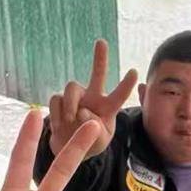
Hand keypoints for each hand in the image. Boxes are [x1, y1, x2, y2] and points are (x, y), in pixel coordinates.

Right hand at [47, 39, 138, 156]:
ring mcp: (76, 98)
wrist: (67, 149)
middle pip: (97, 74)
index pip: (119, 95)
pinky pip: (56, 100)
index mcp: (107, 108)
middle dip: (99, 57)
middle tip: (102, 41)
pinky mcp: (59, 101)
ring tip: (71, 120)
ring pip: (71, 88)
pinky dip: (57, 114)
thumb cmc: (89, 144)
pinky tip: (61, 126)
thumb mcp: (98, 142)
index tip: (134, 71)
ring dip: (70, 104)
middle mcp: (93, 98)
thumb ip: (95, 130)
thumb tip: (83, 111)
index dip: (126, 84)